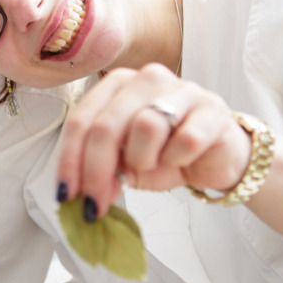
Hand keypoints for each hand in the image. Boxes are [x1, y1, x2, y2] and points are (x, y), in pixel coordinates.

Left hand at [55, 64, 252, 217]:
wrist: (216, 158)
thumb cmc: (164, 154)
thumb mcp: (124, 163)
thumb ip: (100, 168)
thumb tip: (79, 193)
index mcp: (117, 85)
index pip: (81, 120)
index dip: (70, 161)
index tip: (66, 195)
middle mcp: (147, 78)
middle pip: (106, 126)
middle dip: (96, 172)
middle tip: (96, 204)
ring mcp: (182, 89)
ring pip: (145, 126)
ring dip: (142, 160)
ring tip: (151, 165)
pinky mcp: (212, 108)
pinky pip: (185, 140)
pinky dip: (177, 160)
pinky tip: (180, 160)